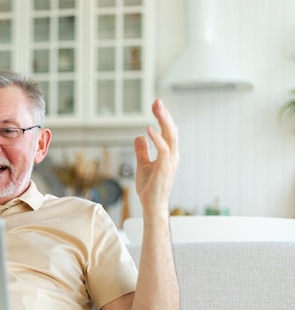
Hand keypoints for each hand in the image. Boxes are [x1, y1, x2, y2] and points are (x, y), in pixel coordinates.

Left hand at [133, 99, 178, 216]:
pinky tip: (149, 130)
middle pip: (171, 130)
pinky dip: (157, 139)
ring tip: (157, 109)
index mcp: (169, 154)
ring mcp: (170, 162)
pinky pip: (163, 150)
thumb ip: (142, 151)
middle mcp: (172, 156)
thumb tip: (139, 136)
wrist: (152, 205)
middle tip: (157, 101)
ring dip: (164, 121)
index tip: (156, 105)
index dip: (163, 118)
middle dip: (164, 115)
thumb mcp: (142, 165)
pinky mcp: (164, 169)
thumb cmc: (150, 188)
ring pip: (170, 137)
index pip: (168, 131)